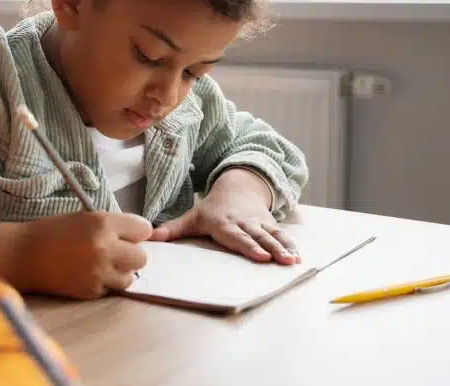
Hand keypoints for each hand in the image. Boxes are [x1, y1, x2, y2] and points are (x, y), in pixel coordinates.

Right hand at [0, 211, 151, 299]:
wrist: (23, 254)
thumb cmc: (53, 231)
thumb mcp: (85, 218)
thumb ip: (114, 226)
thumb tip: (146, 235)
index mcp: (103, 223)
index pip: (143, 229)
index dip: (137, 233)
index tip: (130, 235)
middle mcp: (104, 247)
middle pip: (142, 257)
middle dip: (132, 255)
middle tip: (117, 252)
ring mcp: (98, 272)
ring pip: (129, 278)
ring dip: (120, 272)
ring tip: (102, 265)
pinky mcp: (90, 290)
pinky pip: (110, 289)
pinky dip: (103, 283)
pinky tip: (86, 274)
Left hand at [150, 168, 299, 264]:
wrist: (237, 188)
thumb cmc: (212, 209)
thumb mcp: (192, 217)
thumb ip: (173, 230)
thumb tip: (150, 238)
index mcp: (225, 224)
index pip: (236, 237)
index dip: (247, 246)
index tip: (258, 257)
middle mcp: (244, 223)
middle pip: (258, 237)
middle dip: (270, 249)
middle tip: (280, 261)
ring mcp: (259, 223)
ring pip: (272, 236)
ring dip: (284, 248)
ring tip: (293, 261)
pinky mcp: (270, 224)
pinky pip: (282, 235)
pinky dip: (291, 245)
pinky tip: (299, 257)